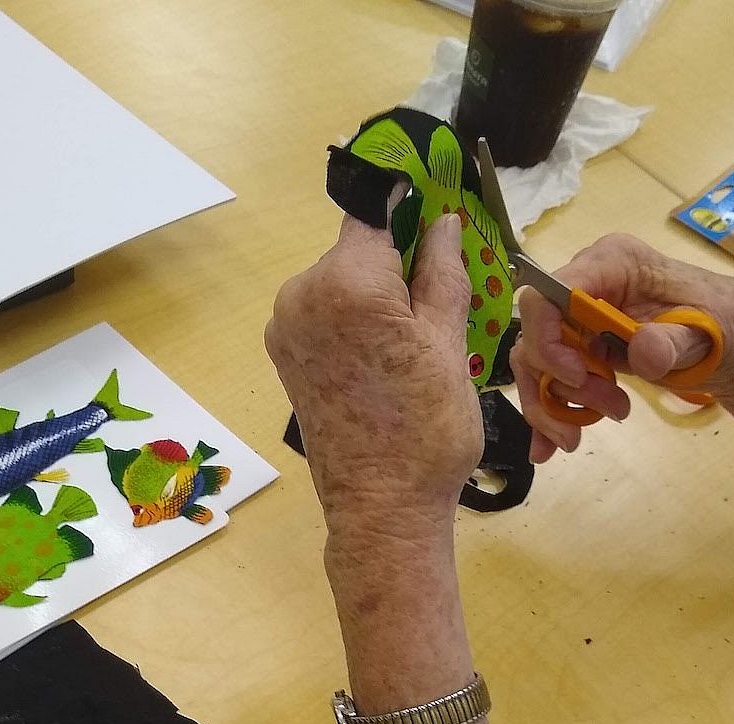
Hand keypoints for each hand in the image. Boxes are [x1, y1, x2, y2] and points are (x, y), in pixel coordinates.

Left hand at [265, 213, 478, 537]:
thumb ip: (441, 271)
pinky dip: (355, 321)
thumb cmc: (426, 430)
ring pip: (340, 283)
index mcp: (344, 282)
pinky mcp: (284, 357)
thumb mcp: (449, 342)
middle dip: (397, 259)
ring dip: (377, 293)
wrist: (382, 509)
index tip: (439, 209)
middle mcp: (301, 296)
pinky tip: (385, 357)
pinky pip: (325, 316)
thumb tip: (442, 220)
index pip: (375, 209)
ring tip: (414, 340)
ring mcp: (286, 329)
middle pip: (356, 248)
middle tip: (441, 295)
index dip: (410, 204)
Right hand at [510, 234, 733, 462]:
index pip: (546, 296)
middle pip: (534, 338)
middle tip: (611, 410)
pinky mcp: (579, 349)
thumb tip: (643, 351)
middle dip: (560, 384)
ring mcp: (579, 320)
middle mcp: (585, 286)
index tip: (578, 377)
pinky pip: (546, 381)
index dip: (547, 342)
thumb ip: (676, 341)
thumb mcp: (713, 333)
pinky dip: (547, 415)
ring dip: (555, 406)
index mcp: (612, 264)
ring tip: (590, 431)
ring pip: (535, 366)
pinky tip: (551, 447)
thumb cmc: (732, 326)